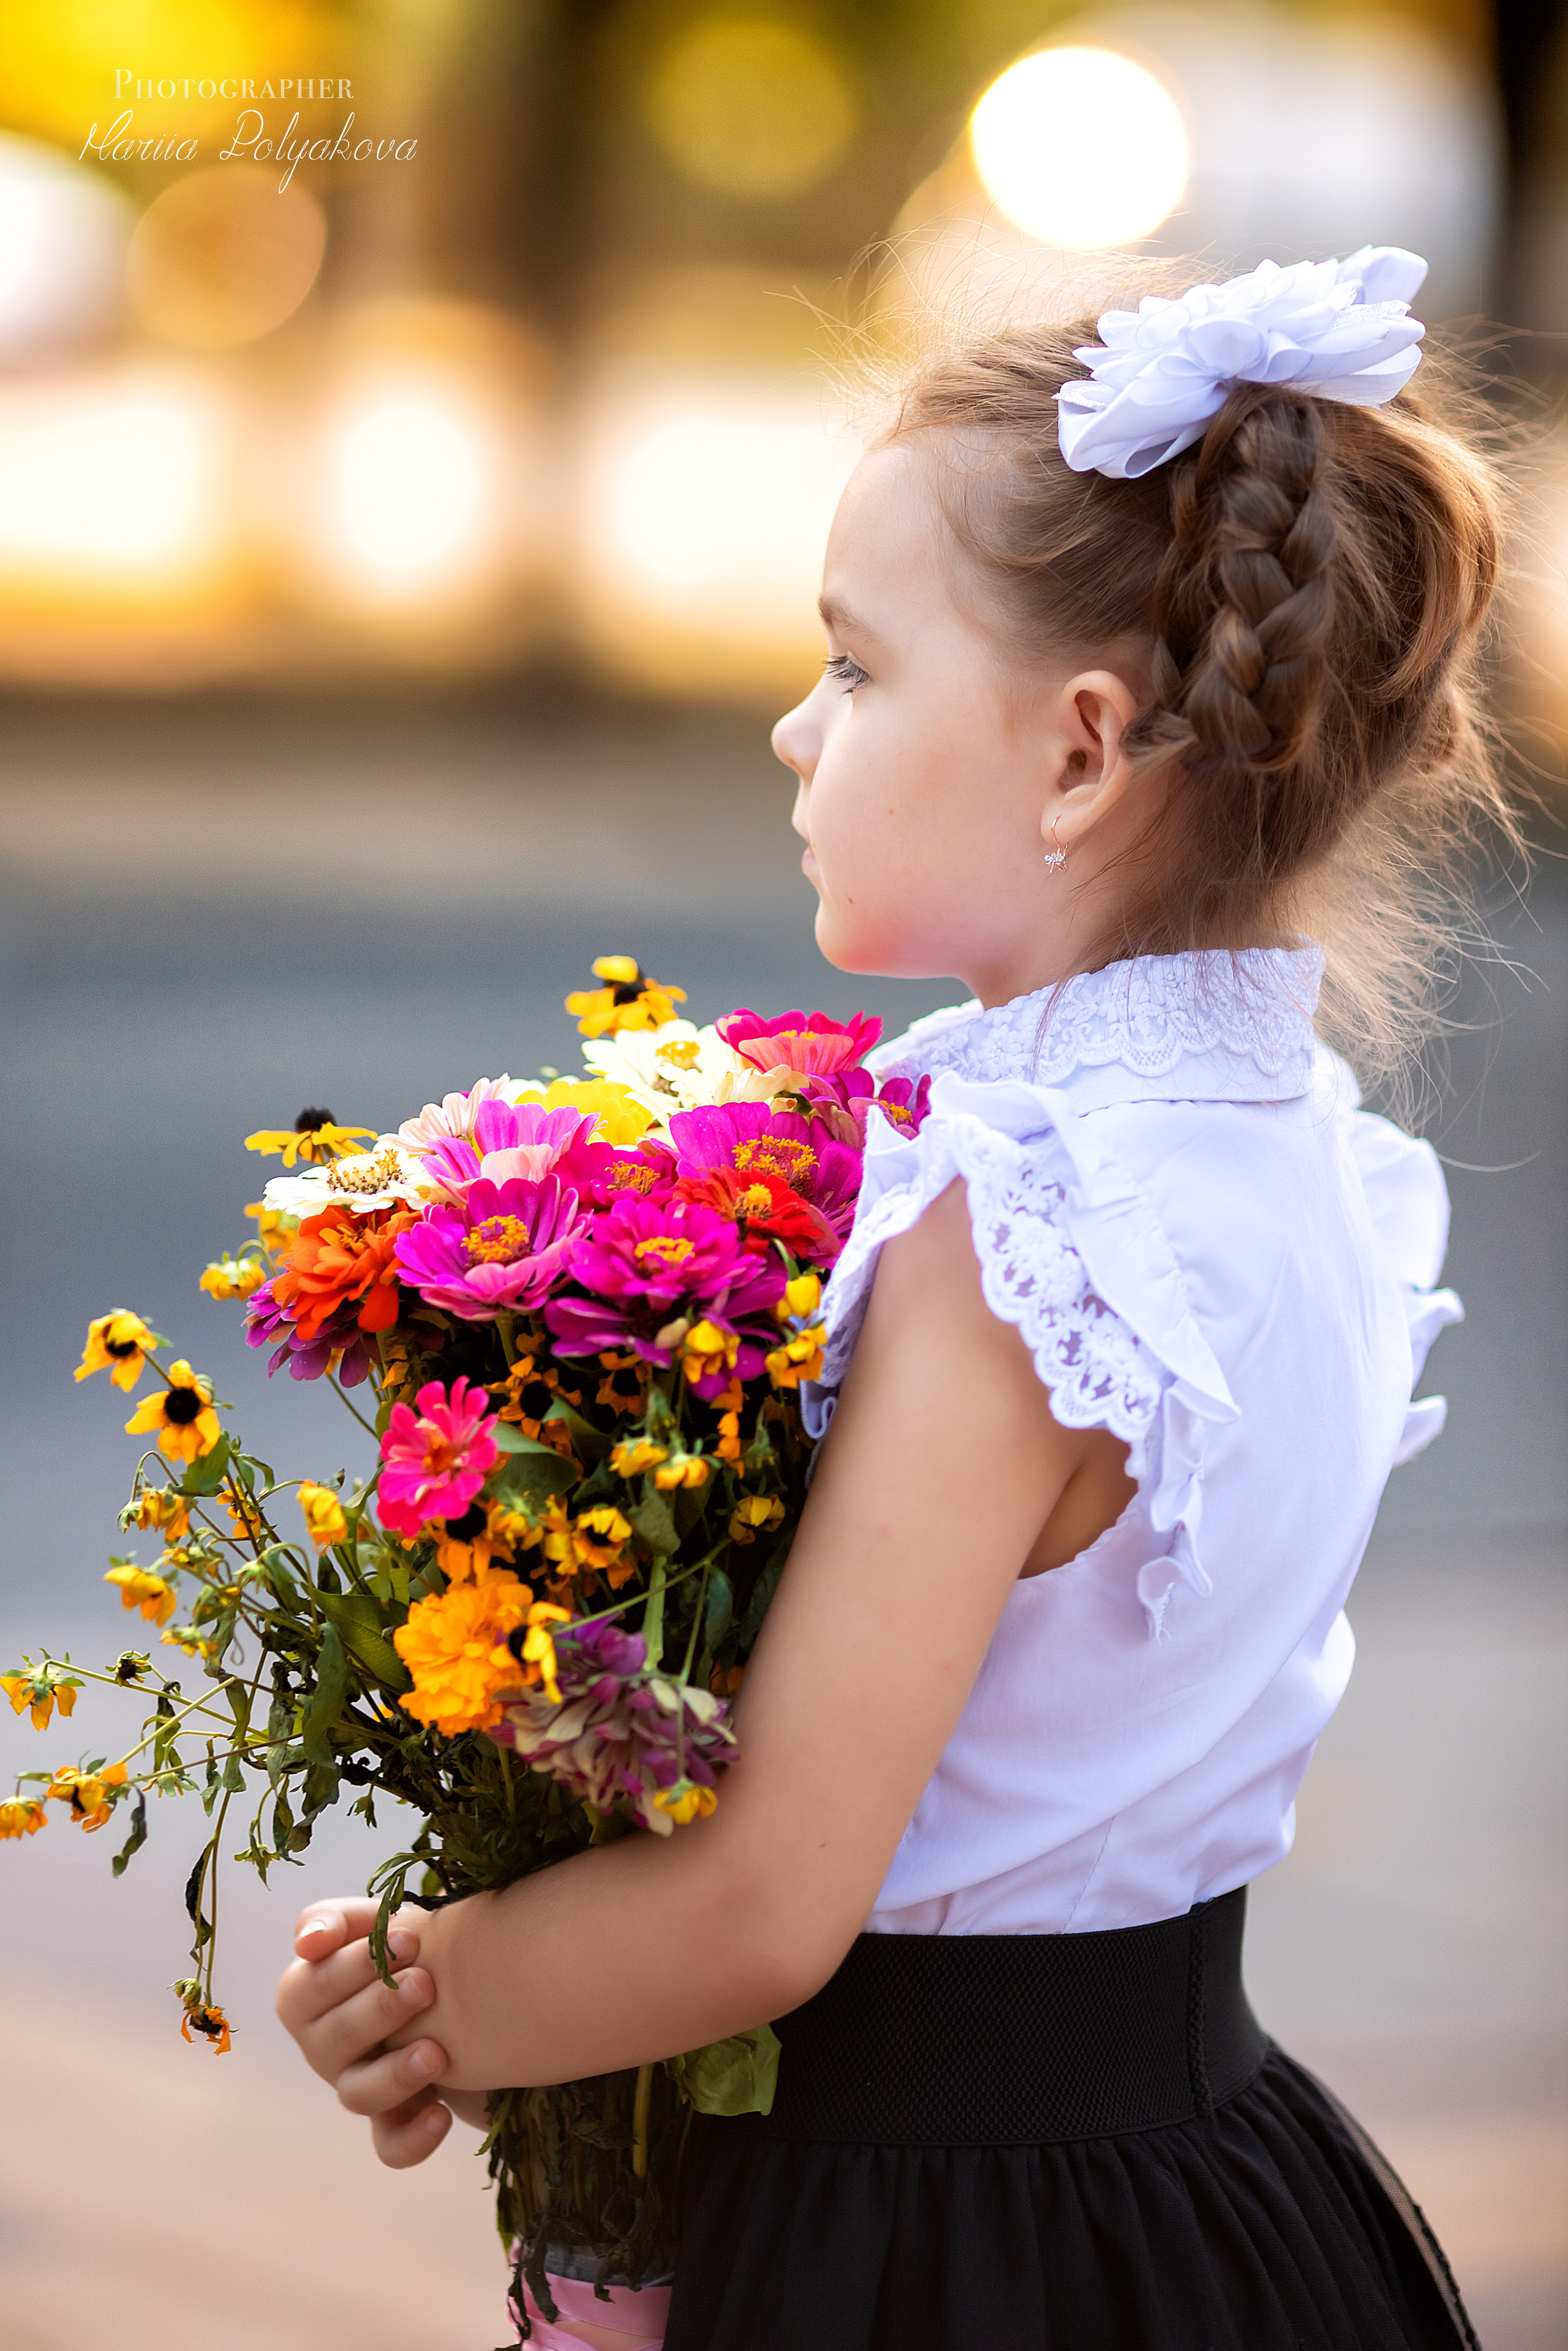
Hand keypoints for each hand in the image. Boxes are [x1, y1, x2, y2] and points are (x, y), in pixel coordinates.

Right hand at [277, 1896, 457, 2167]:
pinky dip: (413, 2138)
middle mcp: (323, 2049)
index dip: (356, 1964)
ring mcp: (357, 2087)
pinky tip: (442, 2114)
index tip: (409, 1937)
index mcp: (307, 1998)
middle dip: (381, 2010)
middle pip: (335, 2040)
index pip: (312, 1986)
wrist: (457, 1985)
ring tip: (437, 2052)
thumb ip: (333, 1920)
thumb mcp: (370, 1921)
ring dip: (396, 2074)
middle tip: (426, 1983)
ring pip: (358, 2096)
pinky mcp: (395, 2120)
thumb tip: (308, 1944)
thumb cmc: (402, 1946)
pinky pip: (390, 2146)